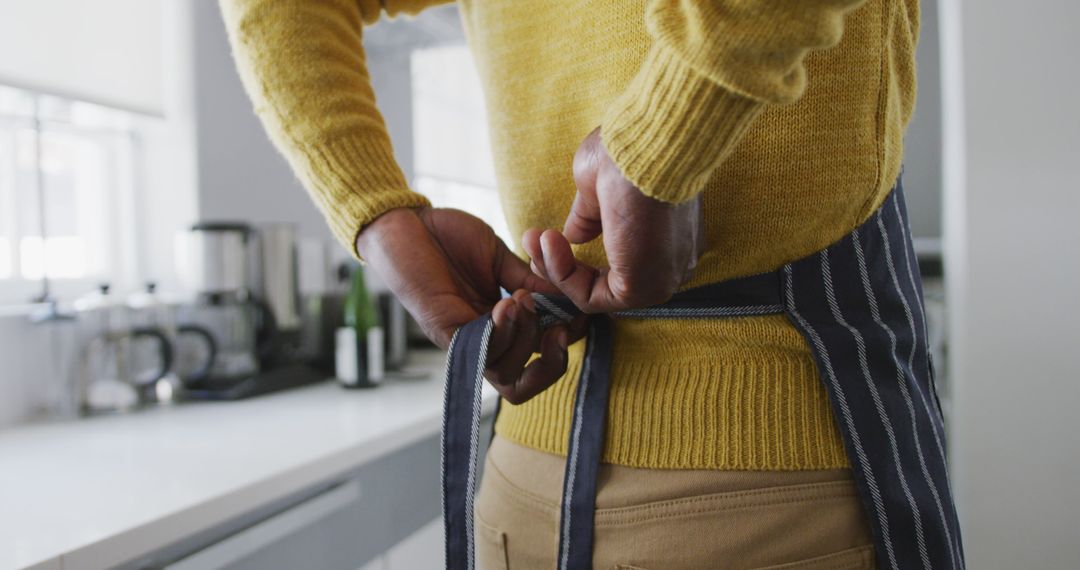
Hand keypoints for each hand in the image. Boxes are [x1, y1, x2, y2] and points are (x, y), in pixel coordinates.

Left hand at [357, 207, 585, 403]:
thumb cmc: (449, 237)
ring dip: (524, 339)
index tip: (577, 314)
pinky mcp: (444, 331)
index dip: (564, 345)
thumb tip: (570, 297)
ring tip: (523, 301)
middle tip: (559, 326)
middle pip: (521, 385)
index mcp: (499, 326)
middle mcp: (482, 341)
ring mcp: (462, 340)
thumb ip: (531, 280)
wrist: (405, 219)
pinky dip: (501, 334)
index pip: (537, 360)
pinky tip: (507, 304)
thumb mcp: (500, 257)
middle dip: (552, 361)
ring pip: (504, 372)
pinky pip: (479, 352)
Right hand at [523, 127, 703, 312]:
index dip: (575, 258)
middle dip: (558, 265)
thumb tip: (573, 237)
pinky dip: (561, 274)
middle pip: (603, 284)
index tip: (546, 237)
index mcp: (668, 241)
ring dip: (554, 267)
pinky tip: (548, 242)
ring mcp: (658, 280)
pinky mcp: (641, 288)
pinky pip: (590, 296)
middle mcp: (669, 266)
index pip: (618, 266)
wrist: (646, 146)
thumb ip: (588, 216)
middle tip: (531, 241)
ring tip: (535, 238)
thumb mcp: (599, 186)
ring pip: (594, 293)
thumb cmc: (632, 151)